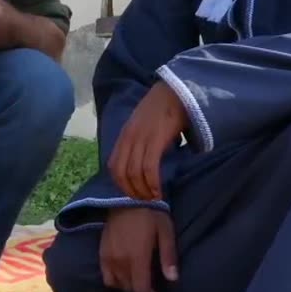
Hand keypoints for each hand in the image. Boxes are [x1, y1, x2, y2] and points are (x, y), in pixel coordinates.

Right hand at [99, 207, 177, 291]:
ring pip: (118, 284)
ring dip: (130, 288)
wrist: (127, 195)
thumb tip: (173, 280)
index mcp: (137, 258)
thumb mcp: (165, 232)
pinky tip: (125, 274)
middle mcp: (120, 261)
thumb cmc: (151, 213)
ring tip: (140, 283)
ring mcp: (108, 257)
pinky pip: (106, 275)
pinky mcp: (101, 252)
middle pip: (130, 289)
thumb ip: (168, 257)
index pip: (142, 290)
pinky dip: (116, 280)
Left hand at [107, 81, 187, 200]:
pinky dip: (152, 183)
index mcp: (124, 135)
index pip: (113, 165)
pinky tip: (158, 190)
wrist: (176, 91)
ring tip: (152, 198)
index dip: (120, 183)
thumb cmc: (164, 109)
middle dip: (131, 190)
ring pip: (134, 172)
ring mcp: (141, 139)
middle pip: (121, 172)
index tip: (132, 192)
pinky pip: (149, 167)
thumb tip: (144, 163)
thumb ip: (140, 141)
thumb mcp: (144, 125)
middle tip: (143, 200)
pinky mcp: (156, 140)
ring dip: (142, 190)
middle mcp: (129, 138)